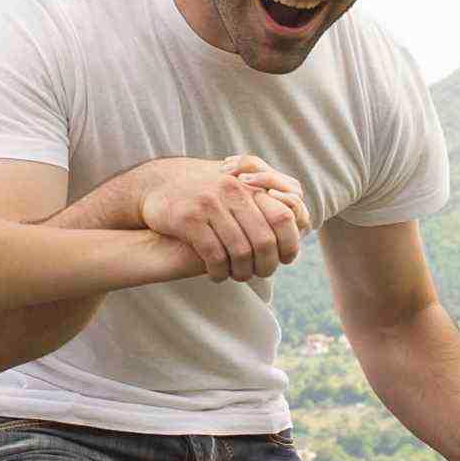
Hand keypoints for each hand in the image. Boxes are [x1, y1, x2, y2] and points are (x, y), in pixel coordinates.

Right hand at [135, 156, 306, 280]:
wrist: (158, 186)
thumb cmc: (205, 192)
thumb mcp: (236, 184)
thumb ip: (266, 196)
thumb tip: (301, 219)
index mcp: (249, 184)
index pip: (285, 217)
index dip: (290, 243)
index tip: (286, 259)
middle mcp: (232, 190)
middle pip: (264, 240)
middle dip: (266, 265)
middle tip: (261, 274)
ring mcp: (210, 204)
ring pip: (240, 251)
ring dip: (241, 272)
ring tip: (238, 276)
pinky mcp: (188, 219)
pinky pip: (213, 255)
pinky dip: (219, 271)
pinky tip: (217, 275)